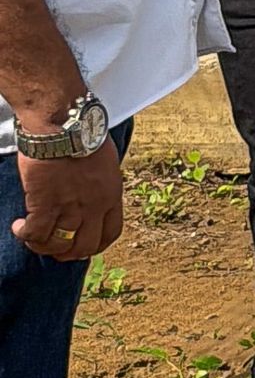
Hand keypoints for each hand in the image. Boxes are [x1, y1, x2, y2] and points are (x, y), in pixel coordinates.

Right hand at [11, 141, 124, 260]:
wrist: (64, 124)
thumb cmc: (83, 134)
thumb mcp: (105, 162)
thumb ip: (100, 184)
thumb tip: (90, 196)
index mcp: (112, 194)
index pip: (110, 233)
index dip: (95, 245)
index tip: (82, 244)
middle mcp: (95, 205)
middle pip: (86, 246)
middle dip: (70, 252)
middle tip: (55, 247)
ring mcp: (71, 206)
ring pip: (60, 245)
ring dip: (44, 246)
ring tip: (34, 237)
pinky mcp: (45, 203)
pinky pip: (36, 233)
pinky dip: (25, 235)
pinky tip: (18, 226)